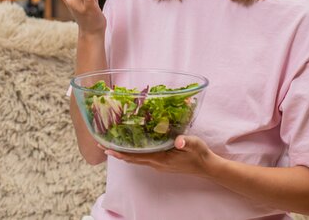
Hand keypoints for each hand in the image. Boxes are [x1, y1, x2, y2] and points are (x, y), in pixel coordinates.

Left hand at [102, 135, 218, 176]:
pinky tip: (129, 147)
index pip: (136, 157)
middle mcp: (157, 163)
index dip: (121, 153)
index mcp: (161, 159)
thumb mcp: (195, 144)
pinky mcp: (161, 162)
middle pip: (132, 159)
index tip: (107, 149)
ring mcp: (158, 164)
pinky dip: (133, 154)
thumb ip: (185, 141)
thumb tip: (177, 141)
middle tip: (101, 145)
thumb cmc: (200, 154)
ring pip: (136, 159)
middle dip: (117, 153)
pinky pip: (142, 158)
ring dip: (123, 153)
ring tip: (110, 146)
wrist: (207, 167)